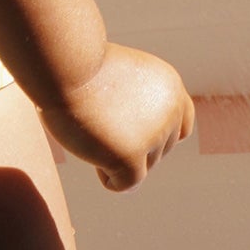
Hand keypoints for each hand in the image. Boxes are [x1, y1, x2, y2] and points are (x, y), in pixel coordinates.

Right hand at [38, 45, 195, 189]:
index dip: (156, 135)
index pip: (183, 126)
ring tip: (91, 132)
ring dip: (116, 159)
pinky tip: (91, 154)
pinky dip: (109, 178)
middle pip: (159, 152)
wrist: (66, 64)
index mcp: (171, 88)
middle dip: (130, 147)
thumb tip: (134, 146)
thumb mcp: (122, 78)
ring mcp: (154, 134)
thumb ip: (137, 105)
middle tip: (98, 124)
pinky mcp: (131, 155)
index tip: (129, 131)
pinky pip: (126, 185)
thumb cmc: (81, 68)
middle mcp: (170, 112)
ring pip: (142, 168)